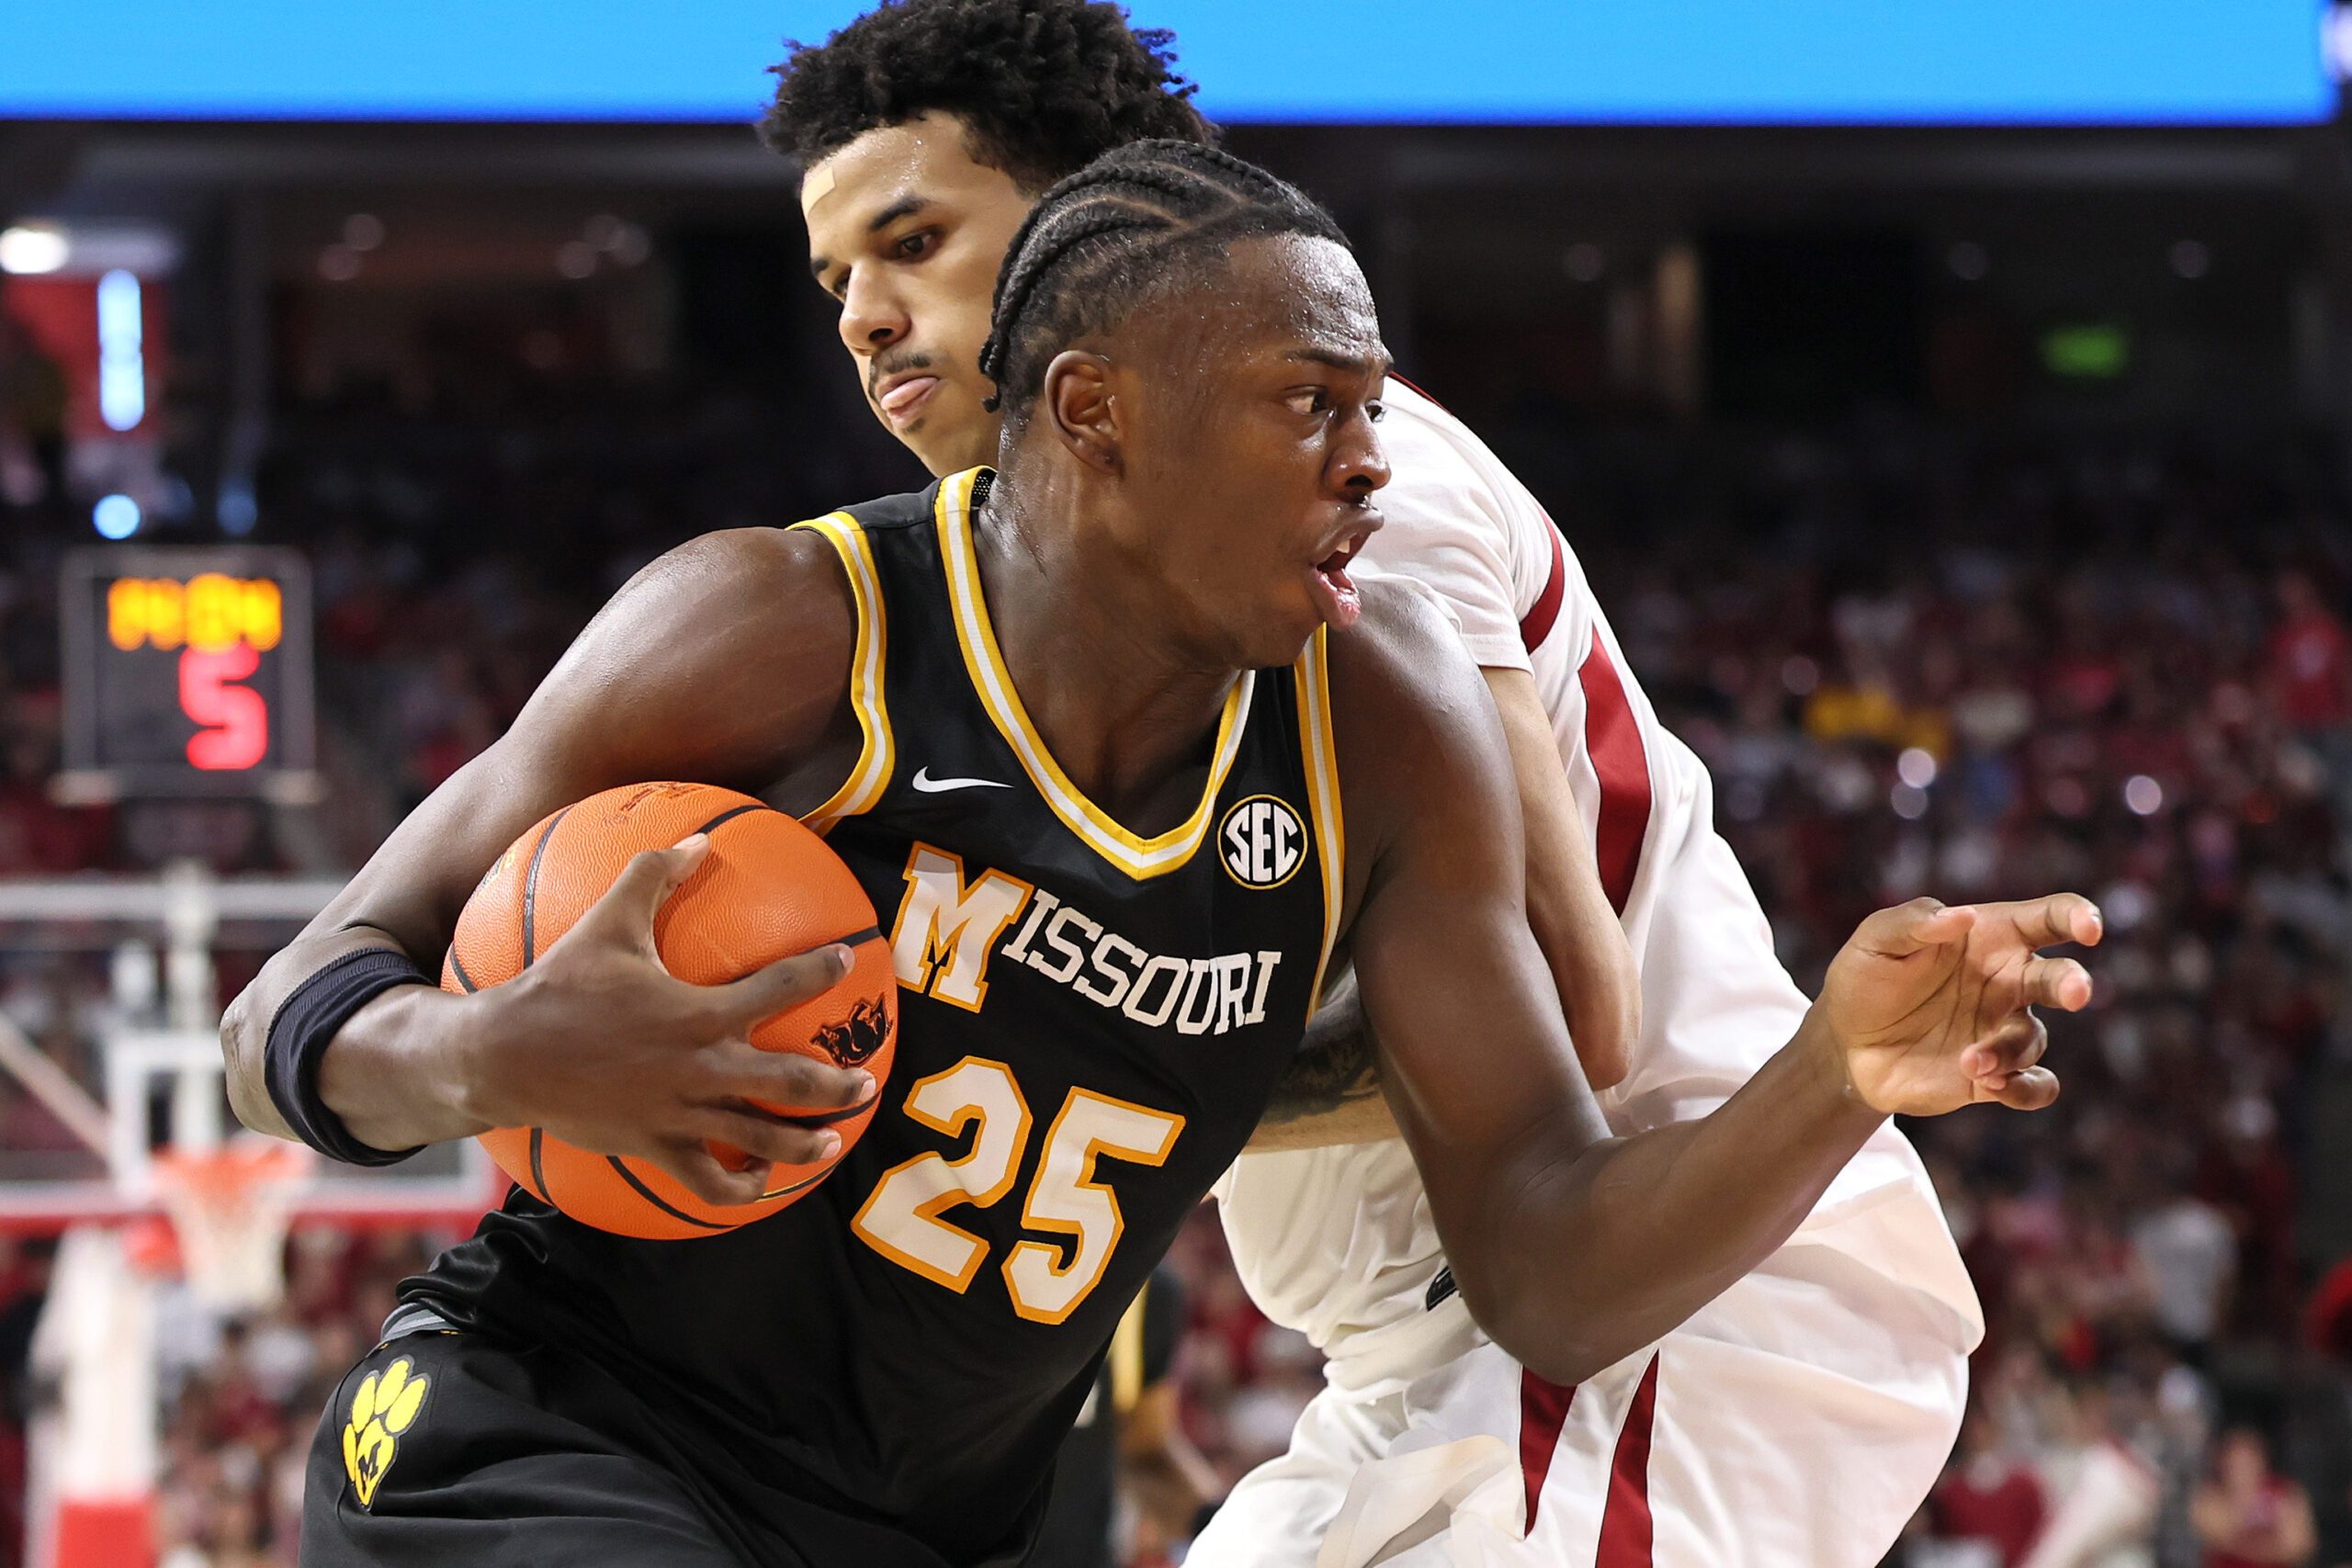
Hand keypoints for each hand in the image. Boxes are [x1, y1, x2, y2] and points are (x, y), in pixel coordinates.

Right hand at [459, 834, 868, 1205]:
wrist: (503, 1057)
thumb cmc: (559, 986)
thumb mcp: (607, 921)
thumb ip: (654, 875)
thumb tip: (698, 839)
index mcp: (698, 1012)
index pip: (778, 987)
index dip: (817, 971)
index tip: (844, 962)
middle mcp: (700, 1066)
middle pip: (789, 1082)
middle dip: (836, 1086)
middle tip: (865, 1083)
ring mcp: (679, 1112)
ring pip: (758, 1139)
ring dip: (803, 1146)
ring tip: (832, 1144)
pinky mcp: (654, 1146)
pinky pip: (705, 1181)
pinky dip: (737, 1189)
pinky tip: (757, 1186)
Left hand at [1819, 893, 2099, 1116]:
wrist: (1845, 1045)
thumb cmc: (1865, 980)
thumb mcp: (1876, 940)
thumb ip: (1914, 922)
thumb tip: (1963, 916)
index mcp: (1990, 939)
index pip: (2048, 919)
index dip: (2077, 916)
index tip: (2088, 929)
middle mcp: (2008, 982)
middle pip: (2062, 979)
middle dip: (2075, 984)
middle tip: (2075, 993)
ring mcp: (2003, 1029)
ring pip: (2036, 1039)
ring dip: (2009, 1050)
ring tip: (1969, 1060)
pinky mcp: (1994, 1075)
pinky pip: (2036, 1085)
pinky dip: (2025, 1089)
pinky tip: (1990, 1084)